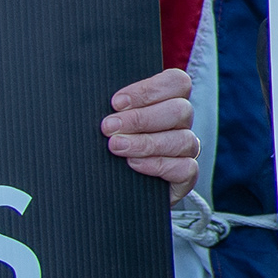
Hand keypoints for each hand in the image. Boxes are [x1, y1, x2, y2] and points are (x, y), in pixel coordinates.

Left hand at [103, 67, 197, 202]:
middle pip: (181, 110)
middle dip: (142, 118)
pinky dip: (160, 164)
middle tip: (109, 127)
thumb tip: (90, 95)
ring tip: (116, 147)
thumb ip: (102, 106)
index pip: (176, 83)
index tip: (117, 103)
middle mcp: (179, 124)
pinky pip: (186, 168)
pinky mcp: (185, 177)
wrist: (96, 194)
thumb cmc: (98, 147)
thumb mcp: (100, 122)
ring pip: (184, 139)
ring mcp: (184, 151)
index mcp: (165, 102)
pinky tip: (135, 164)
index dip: (150, 90)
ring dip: (147, 142)